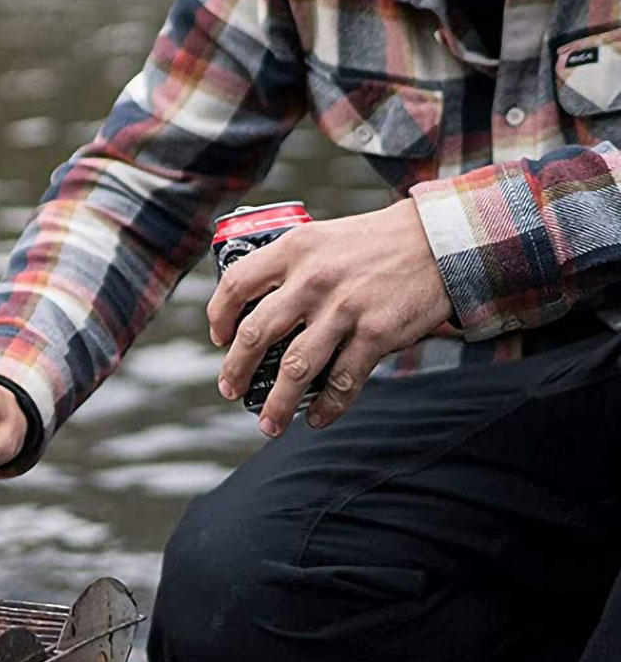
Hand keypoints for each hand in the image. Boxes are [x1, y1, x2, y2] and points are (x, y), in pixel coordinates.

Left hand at [206, 199, 452, 436]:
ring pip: (295, 369)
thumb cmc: (376, 243)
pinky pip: (342, 382)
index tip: (219, 338)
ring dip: (277, 404)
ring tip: (268, 424)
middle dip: (236, 370)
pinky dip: (327, 407)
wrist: (441, 240)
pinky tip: (316, 419)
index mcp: (295, 249)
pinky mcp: (375, 333)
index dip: (219, 316)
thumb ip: (290, 266)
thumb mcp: (323, 237)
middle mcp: (313, 279)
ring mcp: (344, 308)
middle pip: (256, 334)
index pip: (236, 284)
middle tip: (230, 389)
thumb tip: (256, 309)